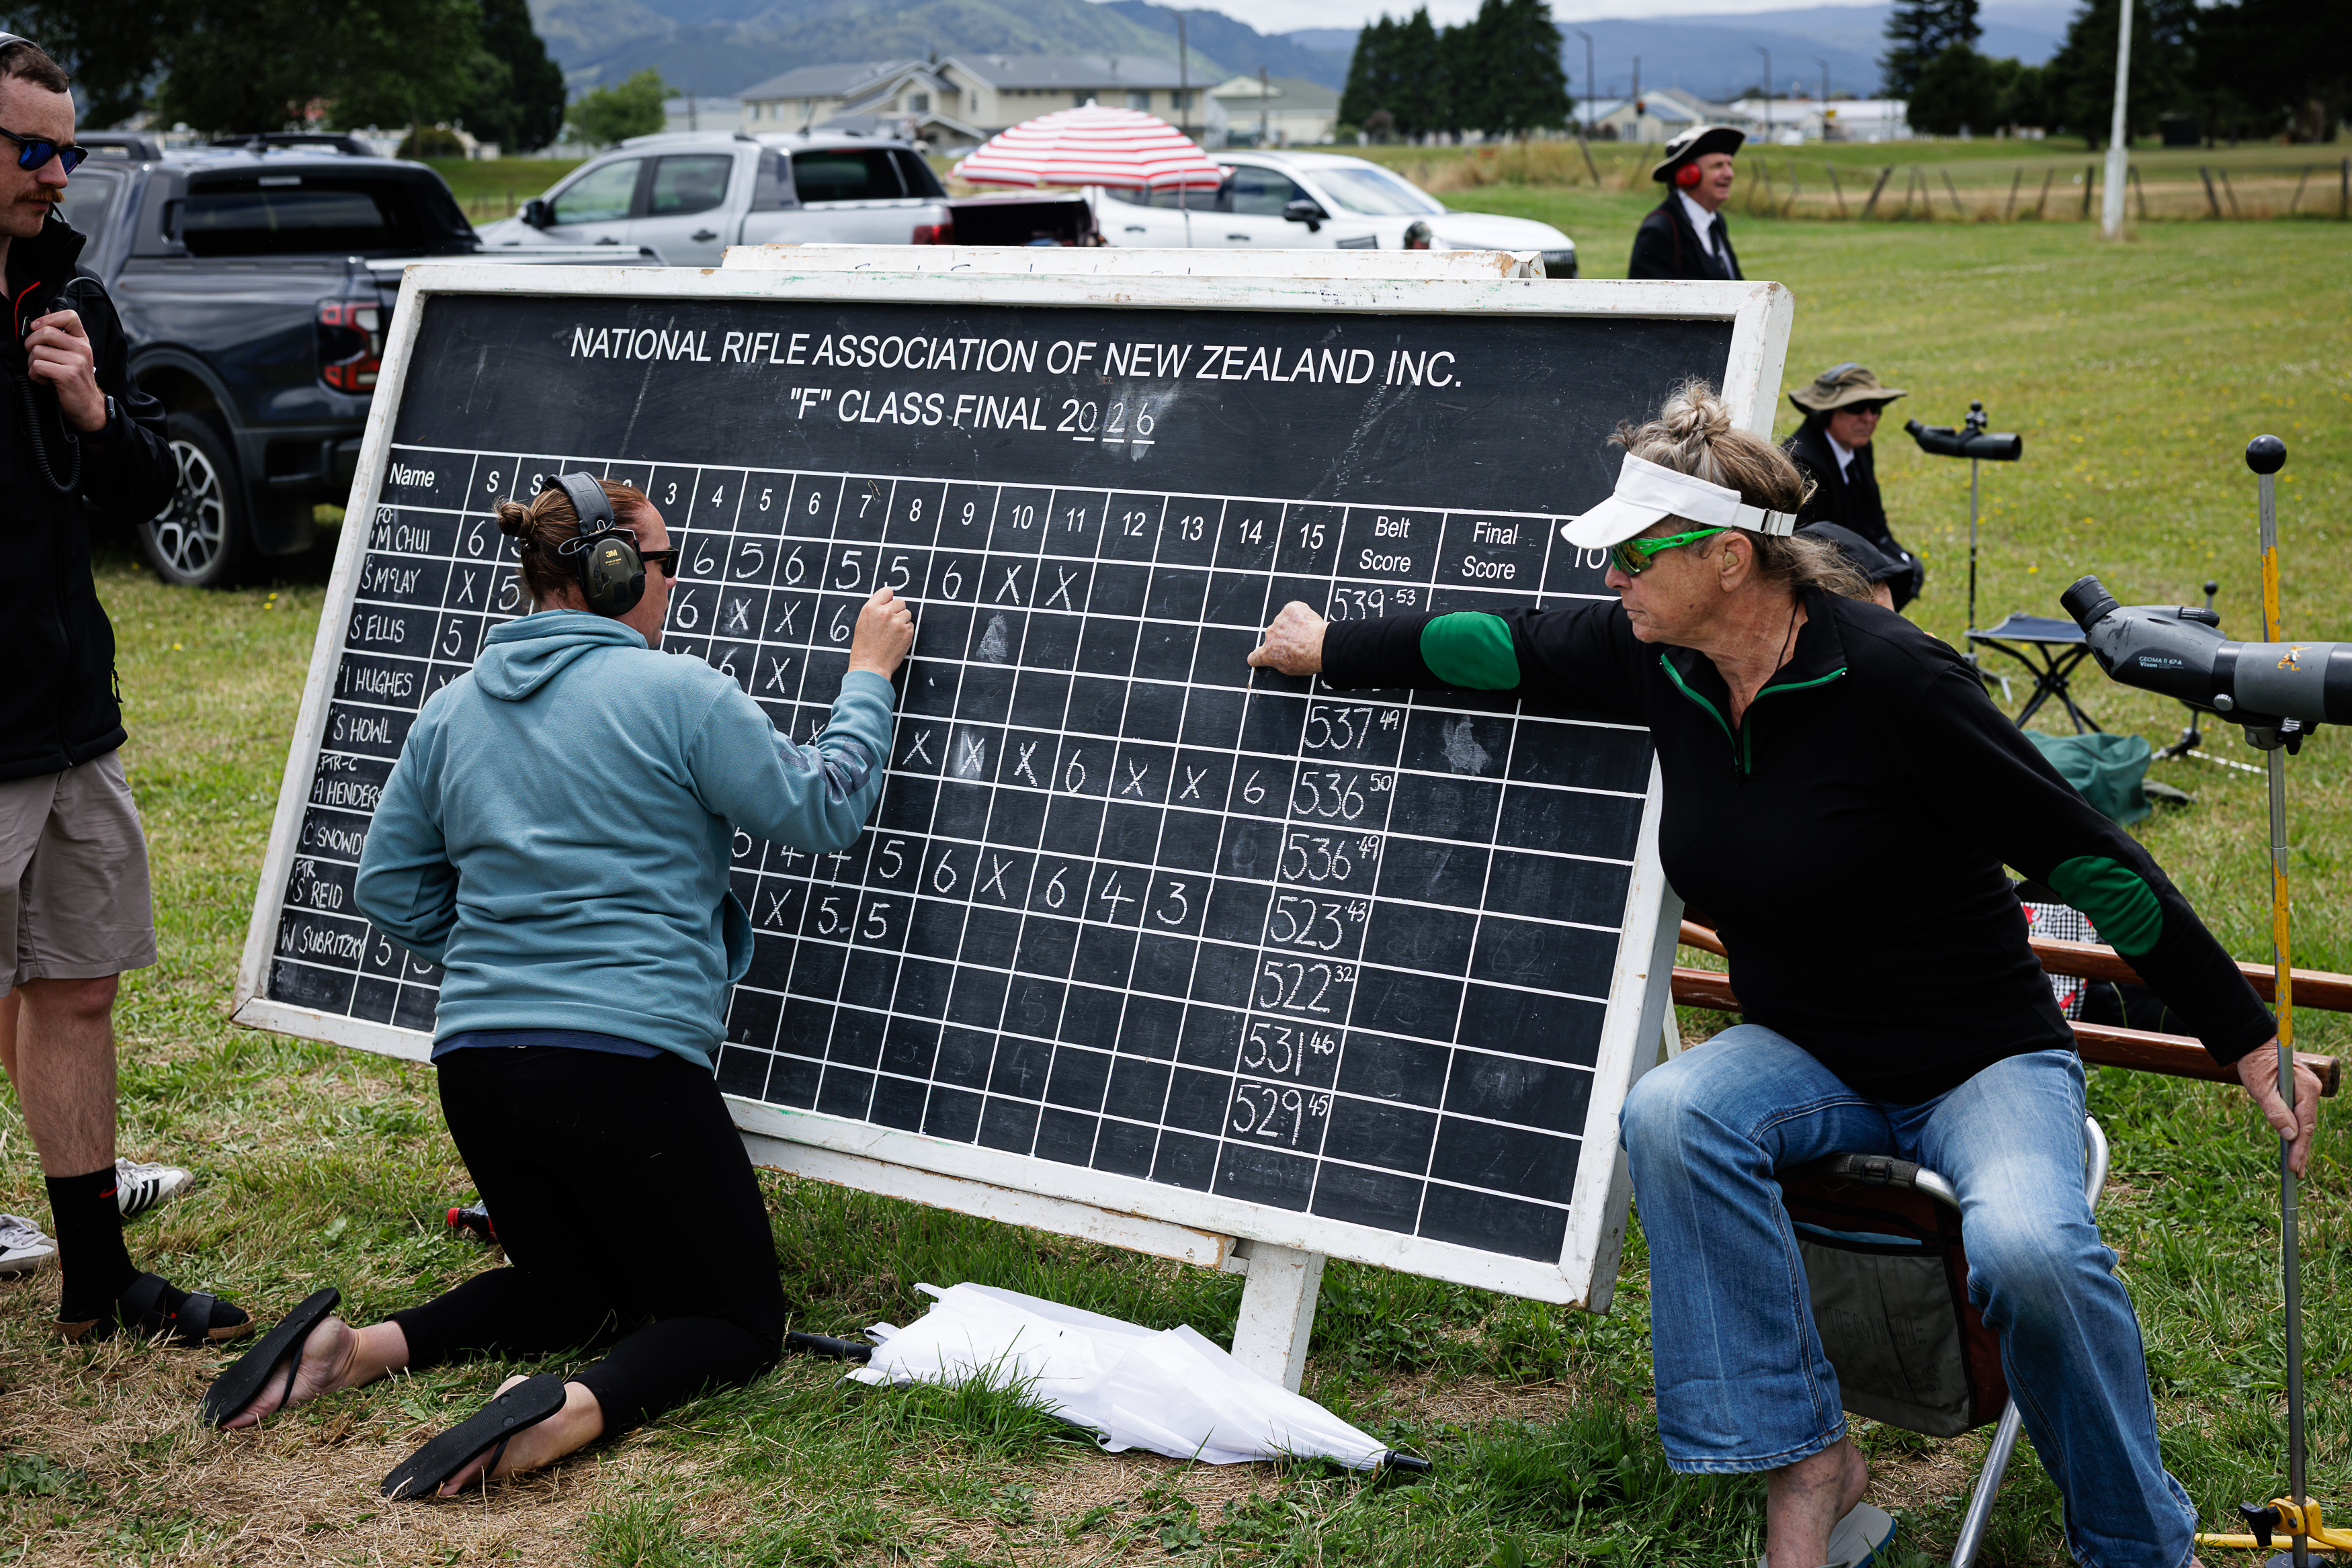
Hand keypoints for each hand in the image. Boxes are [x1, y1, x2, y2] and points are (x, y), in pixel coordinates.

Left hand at [23, 310, 105, 433]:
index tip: (37, 328)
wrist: (88, 406)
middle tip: (34, 355)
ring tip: (41, 371)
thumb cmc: (75, 380)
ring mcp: (77, 362)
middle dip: (30, 344)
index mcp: (83, 341)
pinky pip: (38, 366)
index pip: (69, 316)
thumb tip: (44, 315)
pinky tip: (43, 380)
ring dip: (31, 363)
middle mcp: (82, 349)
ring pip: (38, 351)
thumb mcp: (73, 355)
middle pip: (45, 332)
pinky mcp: (68, 375)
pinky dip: (34, 374)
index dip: (47, 318)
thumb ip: (60, 337)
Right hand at [846, 586, 913, 678]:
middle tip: (890, 623)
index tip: (888, 606)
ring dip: (902, 621)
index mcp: (871, 608)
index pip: (887, 591)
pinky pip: (911, 625)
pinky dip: (906, 631)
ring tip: (892, 633)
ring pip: (907, 613)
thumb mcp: (863, 623)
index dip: (888, 599)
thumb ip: (875, 610)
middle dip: (897, 610)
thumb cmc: (864, 648)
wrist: (870, 666)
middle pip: (900, 601)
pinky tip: (896, 639)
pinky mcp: (907, 632)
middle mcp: (885, 612)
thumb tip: (887, 602)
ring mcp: (897, 622)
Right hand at [1247, 601, 1326, 675]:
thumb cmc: (1308, 660)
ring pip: (1285, 622)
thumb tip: (1283, 657)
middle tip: (1300, 643)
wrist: (1320, 646)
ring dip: (1293, 626)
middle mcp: (1270, 635)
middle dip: (1284, 638)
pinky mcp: (1290, 609)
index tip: (1255, 657)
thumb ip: (1281, 661)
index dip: (1256, 657)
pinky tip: (1309, 622)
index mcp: (1268, 653)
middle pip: (1274, 635)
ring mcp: (1279, 620)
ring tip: (1308, 634)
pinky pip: (1294, 611)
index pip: (1256, 656)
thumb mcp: (1290, 669)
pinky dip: (1301, 615)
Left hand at [2236, 1042, 2321, 1176]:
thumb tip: (2290, 1135)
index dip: (2300, 1148)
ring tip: (2295, 1166)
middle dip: (2301, 1151)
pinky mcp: (2301, 1092)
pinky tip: (2294, 1146)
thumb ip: (2275, 1111)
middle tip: (2295, 1174)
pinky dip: (2297, 1132)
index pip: (2306, 1125)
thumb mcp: (2260, 1088)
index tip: (2294, 1166)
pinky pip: (2301, 1116)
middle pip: (2309, 1127)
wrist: (2254, 1044)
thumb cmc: (2254, 1063)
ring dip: (2300, 1145)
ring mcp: (2308, 1091)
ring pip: (2306, 1123)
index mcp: (2306, 1088)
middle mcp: (2312, 1090)